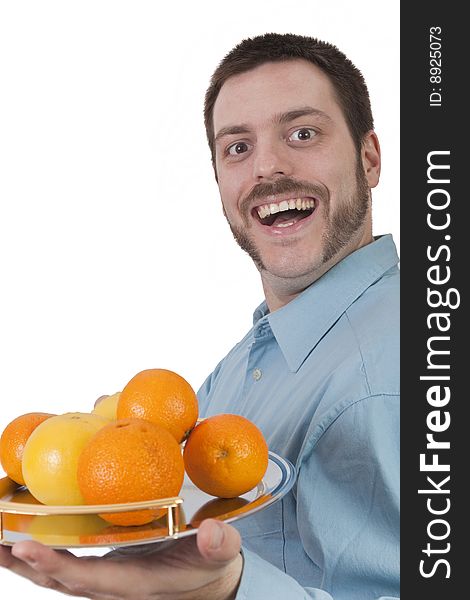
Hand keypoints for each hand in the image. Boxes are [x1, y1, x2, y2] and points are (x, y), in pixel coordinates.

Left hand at [0, 518, 242, 598]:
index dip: (54, 564)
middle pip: (55, 579)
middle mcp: (109, 586)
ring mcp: (102, 579)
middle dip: (22, 562)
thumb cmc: (209, 566)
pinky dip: (37, 552)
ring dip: (20, 560)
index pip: (85, 578)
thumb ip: (218, 545)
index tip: (26, 546)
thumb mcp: (220, 555)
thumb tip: (214, 533)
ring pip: (52, 573)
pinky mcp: (101, 568)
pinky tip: (19, 538)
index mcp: (133, 583)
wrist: (207, 580)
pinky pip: (62, 563)